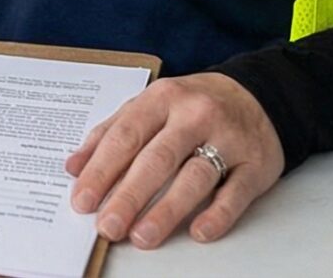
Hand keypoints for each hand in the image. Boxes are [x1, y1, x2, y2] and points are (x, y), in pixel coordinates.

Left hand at [65, 73, 283, 248]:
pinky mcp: (255, 164)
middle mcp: (195, 115)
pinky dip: (217, 214)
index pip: (125, 136)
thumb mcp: (150, 106)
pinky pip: (235, 192)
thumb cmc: (195, 105)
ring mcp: (228, 138)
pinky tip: (199, 232)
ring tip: (142, 236)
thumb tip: (72, 167)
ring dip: (167, 210)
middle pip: (157, 159)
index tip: (83, 200)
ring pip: (194, 177)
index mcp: (162, 98)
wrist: (261, 95)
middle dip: (128, 196)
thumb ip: (110, 133)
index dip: (101, 170)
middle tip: (108, 226)